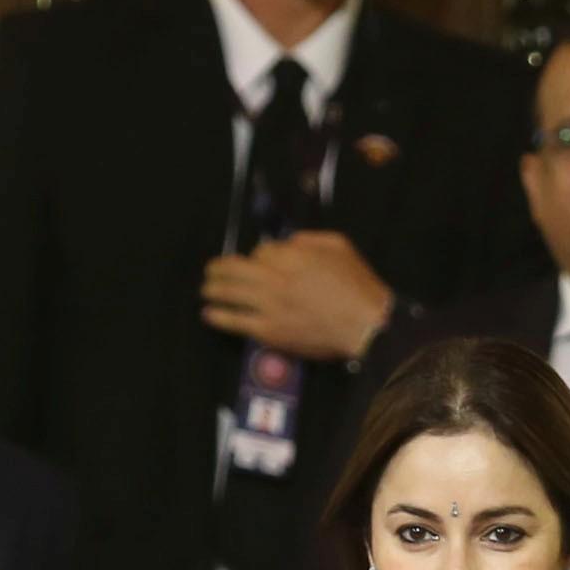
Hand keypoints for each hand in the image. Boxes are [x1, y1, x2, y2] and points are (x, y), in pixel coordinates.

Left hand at [198, 230, 399, 364]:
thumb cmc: (357, 285)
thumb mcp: (339, 246)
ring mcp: (268, 305)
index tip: (258, 263)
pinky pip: (235, 321)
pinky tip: (209, 313)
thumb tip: (289, 241)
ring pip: (230, 292)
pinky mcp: (268, 330)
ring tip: (205, 289)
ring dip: (213, 289)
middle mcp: (274, 278)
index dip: (257, 256)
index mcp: (291, 255)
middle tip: (211, 270)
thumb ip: (311, 238)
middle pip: (235, 268)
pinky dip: (219, 316)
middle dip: (219, 268)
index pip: (261, 251)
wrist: (364, 325)